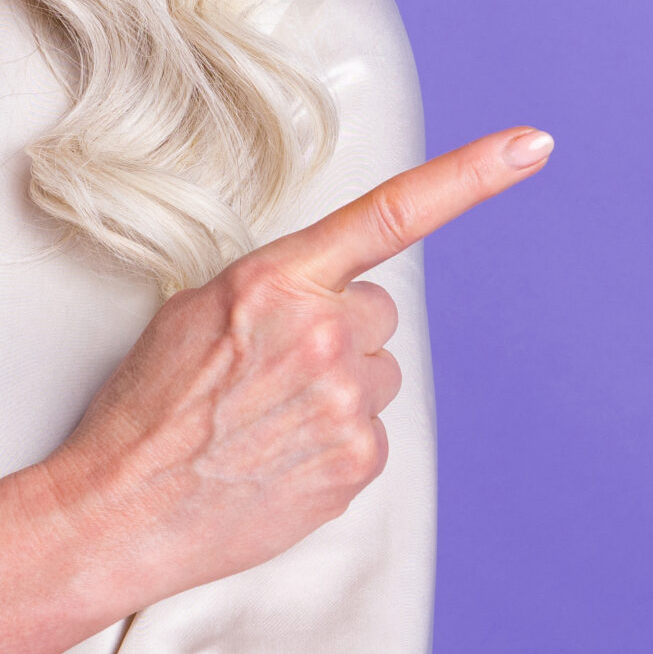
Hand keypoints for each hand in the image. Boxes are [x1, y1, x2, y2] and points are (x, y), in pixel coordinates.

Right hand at [35, 126, 555, 606]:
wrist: (121, 508)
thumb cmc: (148, 407)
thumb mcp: (197, 311)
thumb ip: (277, 287)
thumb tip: (332, 294)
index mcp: (278, 279)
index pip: (392, 212)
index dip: (472, 175)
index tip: (532, 144)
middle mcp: (323, 332)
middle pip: (377, 315)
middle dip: (337, 336)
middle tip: (268, 374)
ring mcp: (346, 401)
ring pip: (378, 376)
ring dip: (337, 392)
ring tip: (266, 422)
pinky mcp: (359, 461)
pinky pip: (371, 432)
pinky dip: (335, 443)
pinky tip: (280, 458)